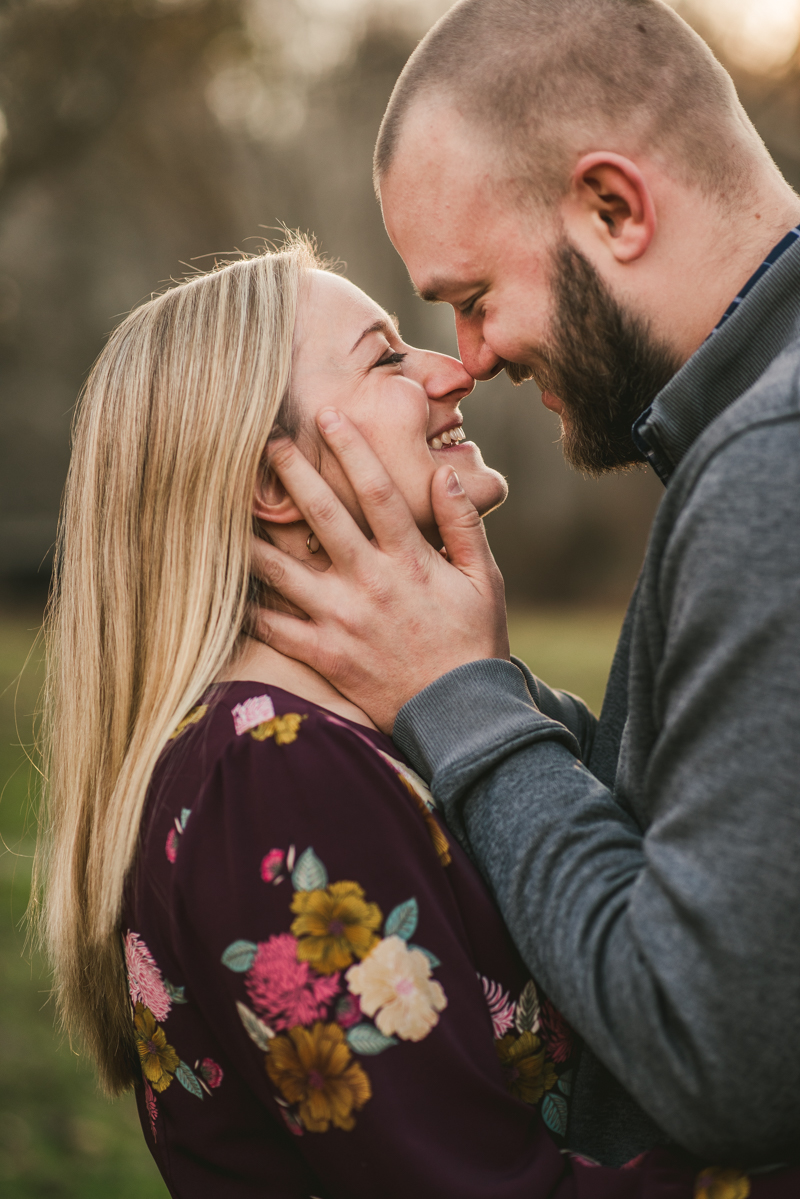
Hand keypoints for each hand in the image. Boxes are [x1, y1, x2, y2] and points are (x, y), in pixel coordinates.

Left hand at [250, 409, 509, 731]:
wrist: (460, 713)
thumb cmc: (475, 642)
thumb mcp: (484, 580)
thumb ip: (462, 526)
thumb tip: (443, 476)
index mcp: (410, 560)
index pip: (376, 490)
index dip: (351, 449)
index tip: (327, 416)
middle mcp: (370, 582)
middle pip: (321, 517)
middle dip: (291, 474)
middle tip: (264, 443)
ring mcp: (342, 619)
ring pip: (284, 569)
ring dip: (251, 535)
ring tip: (222, 507)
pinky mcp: (325, 654)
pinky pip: (275, 628)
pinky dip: (246, 607)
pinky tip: (219, 585)